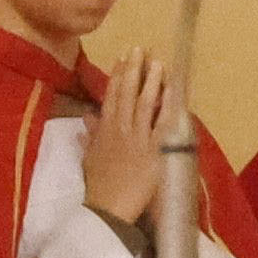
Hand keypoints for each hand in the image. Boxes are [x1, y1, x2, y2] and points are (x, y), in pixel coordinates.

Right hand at [79, 50, 181, 230]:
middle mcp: (120, 129)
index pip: (110, 97)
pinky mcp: (152, 150)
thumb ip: (90, 136)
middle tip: (140, 49)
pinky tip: (172, 92)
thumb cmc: (98, 185)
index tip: (122, 58)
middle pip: (126, 94)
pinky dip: (166, 107)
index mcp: (104, 130)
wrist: (108, 208)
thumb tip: (86, 117)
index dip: (117, 75)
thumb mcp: (89, 157)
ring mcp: (137, 138)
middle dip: (133, 70)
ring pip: (143, 104)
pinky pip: (160, 124)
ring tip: (158, 63)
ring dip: (150, 81)